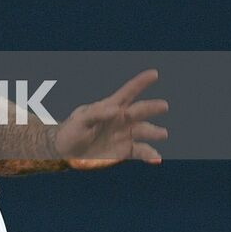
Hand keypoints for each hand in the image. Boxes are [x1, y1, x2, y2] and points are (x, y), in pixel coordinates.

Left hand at [52, 69, 168, 169]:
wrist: (67, 153)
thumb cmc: (71, 131)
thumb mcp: (80, 120)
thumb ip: (97, 114)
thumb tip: (116, 110)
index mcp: (109, 107)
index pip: (127, 92)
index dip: (140, 82)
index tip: (153, 74)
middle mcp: (121, 119)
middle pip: (140, 111)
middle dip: (152, 107)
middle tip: (163, 105)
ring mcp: (124, 135)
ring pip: (145, 131)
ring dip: (154, 131)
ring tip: (161, 133)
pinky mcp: (125, 151)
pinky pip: (142, 151)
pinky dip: (151, 154)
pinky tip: (156, 158)